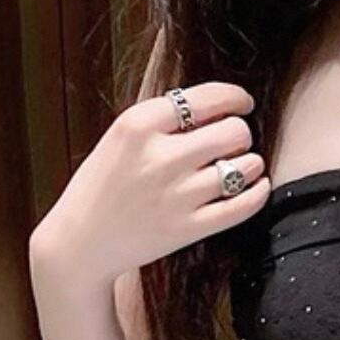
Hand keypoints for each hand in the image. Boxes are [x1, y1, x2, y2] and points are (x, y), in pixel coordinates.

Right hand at [30, 81, 270, 285]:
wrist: (81, 241)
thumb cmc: (102, 186)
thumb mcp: (121, 138)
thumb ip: (163, 120)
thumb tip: (218, 106)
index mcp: (139, 125)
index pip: (206, 98)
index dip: (234, 97)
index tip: (243, 103)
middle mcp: (160, 157)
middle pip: (233, 131)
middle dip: (241, 133)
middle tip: (235, 142)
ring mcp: (177, 195)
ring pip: (244, 166)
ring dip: (251, 163)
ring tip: (243, 166)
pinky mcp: (188, 228)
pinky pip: (243, 206)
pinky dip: (258, 192)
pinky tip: (258, 185)